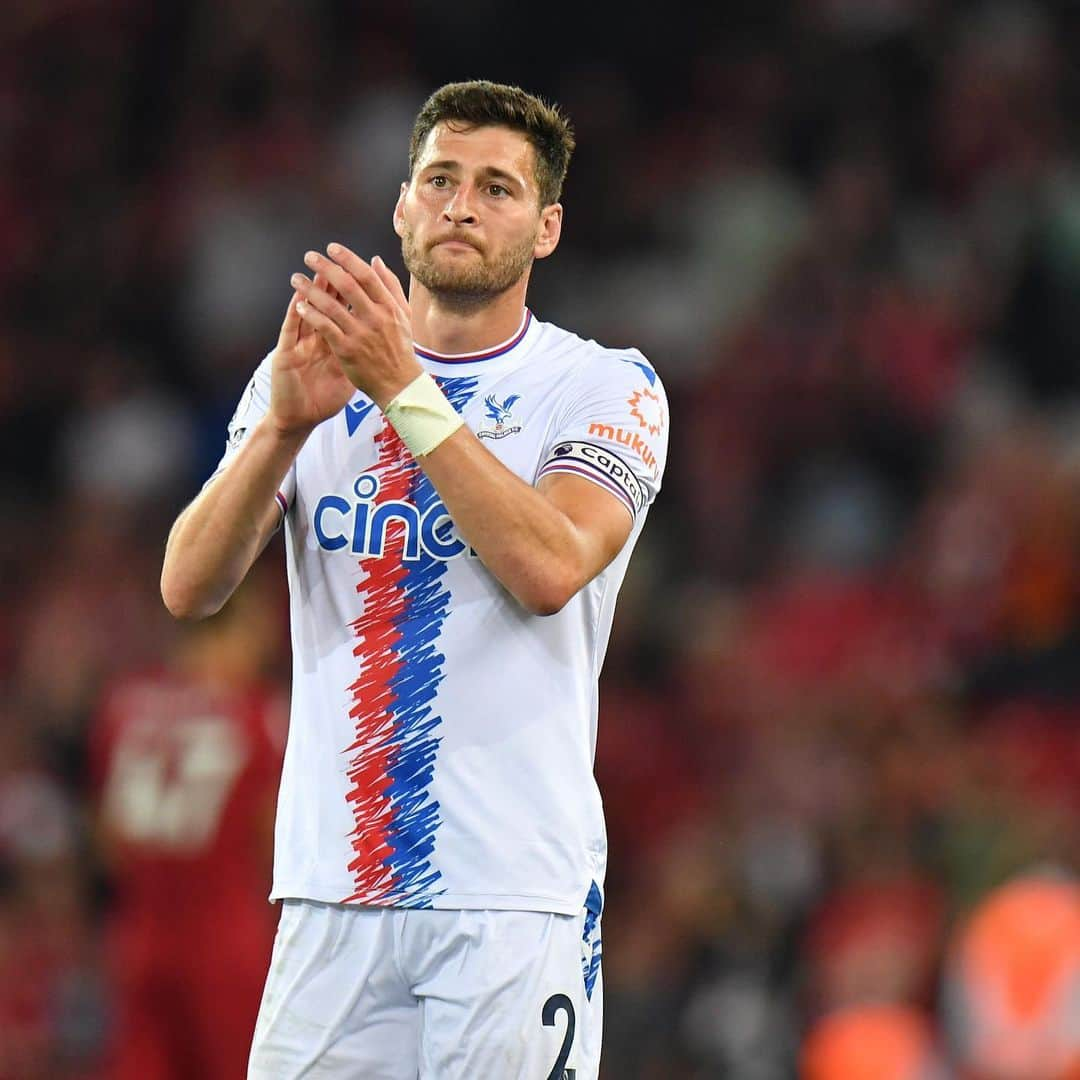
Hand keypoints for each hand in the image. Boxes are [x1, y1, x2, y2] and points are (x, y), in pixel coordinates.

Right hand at [268, 270, 356, 438]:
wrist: (300, 417)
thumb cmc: (323, 396)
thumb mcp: (347, 373)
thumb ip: (360, 353)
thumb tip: (381, 340)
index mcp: (331, 340)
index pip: (342, 310)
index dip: (352, 293)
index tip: (364, 274)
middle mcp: (314, 337)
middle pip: (324, 305)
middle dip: (331, 283)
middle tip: (338, 261)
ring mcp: (298, 343)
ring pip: (305, 311)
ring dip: (310, 291)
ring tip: (316, 270)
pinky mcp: (284, 353)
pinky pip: (291, 330)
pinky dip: (295, 314)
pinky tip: (299, 300)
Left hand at [290, 244, 422, 409]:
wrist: (399, 384)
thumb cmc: (400, 348)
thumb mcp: (403, 315)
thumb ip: (390, 286)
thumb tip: (376, 260)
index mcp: (389, 307)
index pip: (366, 276)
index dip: (348, 259)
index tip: (332, 248)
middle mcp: (376, 318)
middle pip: (347, 285)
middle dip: (325, 268)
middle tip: (309, 257)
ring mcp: (361, 334)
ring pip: (331, 305)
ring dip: (311, 289)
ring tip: (296, 279)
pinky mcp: (347, 350)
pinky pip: (325, 327)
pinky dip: (311, 314)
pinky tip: (300, 305)